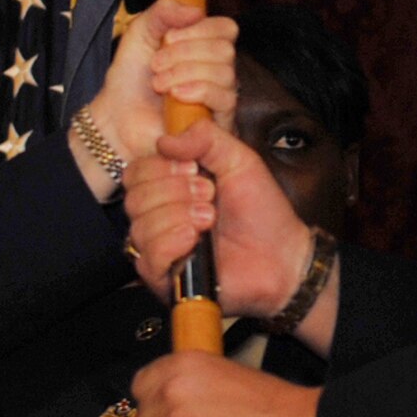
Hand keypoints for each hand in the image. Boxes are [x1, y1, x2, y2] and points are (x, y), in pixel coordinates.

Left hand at [78, 2, 237, 201]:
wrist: (117, 118)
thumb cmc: (130, 78)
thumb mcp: (140, 32)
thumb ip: (163, 11)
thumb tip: (196, 11)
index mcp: (204, 46)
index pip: (225, 29)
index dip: (200, 29)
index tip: (167, 37)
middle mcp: (217, 70)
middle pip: (224, 49)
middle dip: (185, 53)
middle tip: (155, 64)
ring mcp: (219, 96)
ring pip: (224, 72)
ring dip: (184, 73)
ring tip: (158, 84)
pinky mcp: (219, 122)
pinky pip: (225, 98)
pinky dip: (198, 90)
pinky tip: (175, 95)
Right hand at [123, 120, 316, 318]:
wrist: (282, 256)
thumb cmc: (262, 211)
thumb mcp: (238, 160)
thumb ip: (205, 138)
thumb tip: (165, 140)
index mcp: (170, 187)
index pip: (136, 172)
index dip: (161, 167)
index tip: (195, 169)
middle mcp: (159, 217)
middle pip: (135, 197)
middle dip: (175, 191)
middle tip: (209, 195)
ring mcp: (159, 248)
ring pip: (141, 226)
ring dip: (179, 217)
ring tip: (209, 220)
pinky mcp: (164, 278)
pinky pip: (148, 257)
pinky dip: (172, 243)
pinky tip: (195, 241)